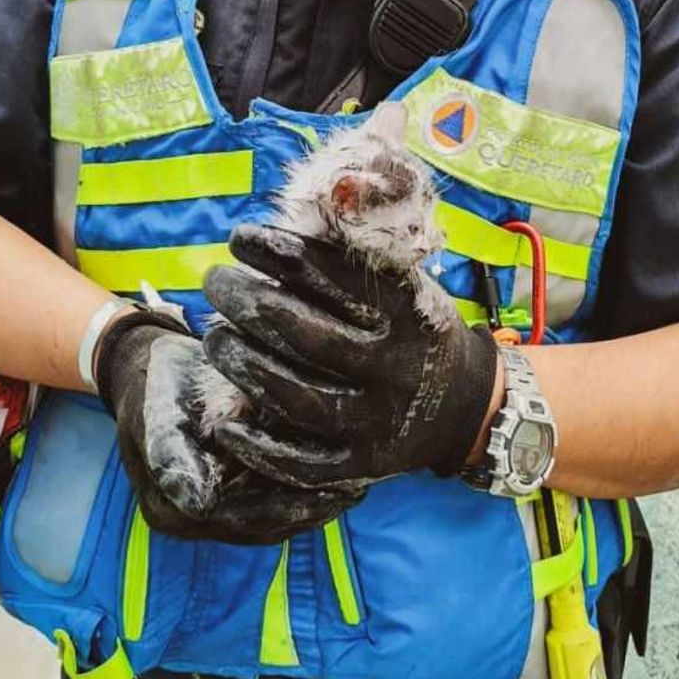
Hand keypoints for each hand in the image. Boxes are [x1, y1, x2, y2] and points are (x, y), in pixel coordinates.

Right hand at [95, 311, 362, 543]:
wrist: (141, 364)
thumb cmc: (154, 380)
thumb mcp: (160, 410)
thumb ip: (177, 454)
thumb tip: (202, 501)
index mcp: (172, 508)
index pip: (243, 520)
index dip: (291, 507)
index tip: (333, 491)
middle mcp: (190, 519)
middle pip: (262, 525)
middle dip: (311, 508)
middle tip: (358, 490)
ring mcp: (205, 509)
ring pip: (269, 518)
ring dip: (312, 503)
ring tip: (357, 485)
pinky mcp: (221, 488)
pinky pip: (266, 499)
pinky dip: (299, 489)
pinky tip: (335, 473)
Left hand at [202, 225, 498, 487]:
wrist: (464, 406)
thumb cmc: (413, 329)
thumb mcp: (406, 284)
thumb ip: (357, 257)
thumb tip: (294, 212)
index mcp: (407, 314)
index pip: (335, 277)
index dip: (279, 254)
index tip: (240, 237)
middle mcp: (395, 368)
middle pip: (307, 336)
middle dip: (249, 304)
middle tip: (216, 282)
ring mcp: (379, 422)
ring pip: (298, 398)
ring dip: (245, 366)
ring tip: (214, 336)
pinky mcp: (363, 466)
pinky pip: (304, 465)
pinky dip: (260, 448)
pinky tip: (224, 423)